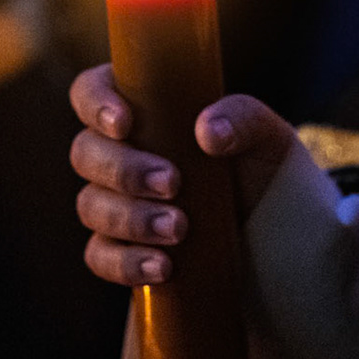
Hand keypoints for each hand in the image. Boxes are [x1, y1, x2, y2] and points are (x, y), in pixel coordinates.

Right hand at [69, 63, 300, 286]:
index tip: (124, 124)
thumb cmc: (257, 163)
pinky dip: (125, 262)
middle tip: (172, 183)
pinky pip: (100, 256)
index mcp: (138, 106)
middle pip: (85, 153)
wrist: (272, 228)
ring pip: (90, 205)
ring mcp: (113, 201)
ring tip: (179, 228)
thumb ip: (242, 118)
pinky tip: (161, 266)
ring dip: (130, 218)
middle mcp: (116, 150)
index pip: (89, 92)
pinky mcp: (120, 247)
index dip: (95, 104)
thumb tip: (208, 132)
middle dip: (124, 170)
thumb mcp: (264, 134)